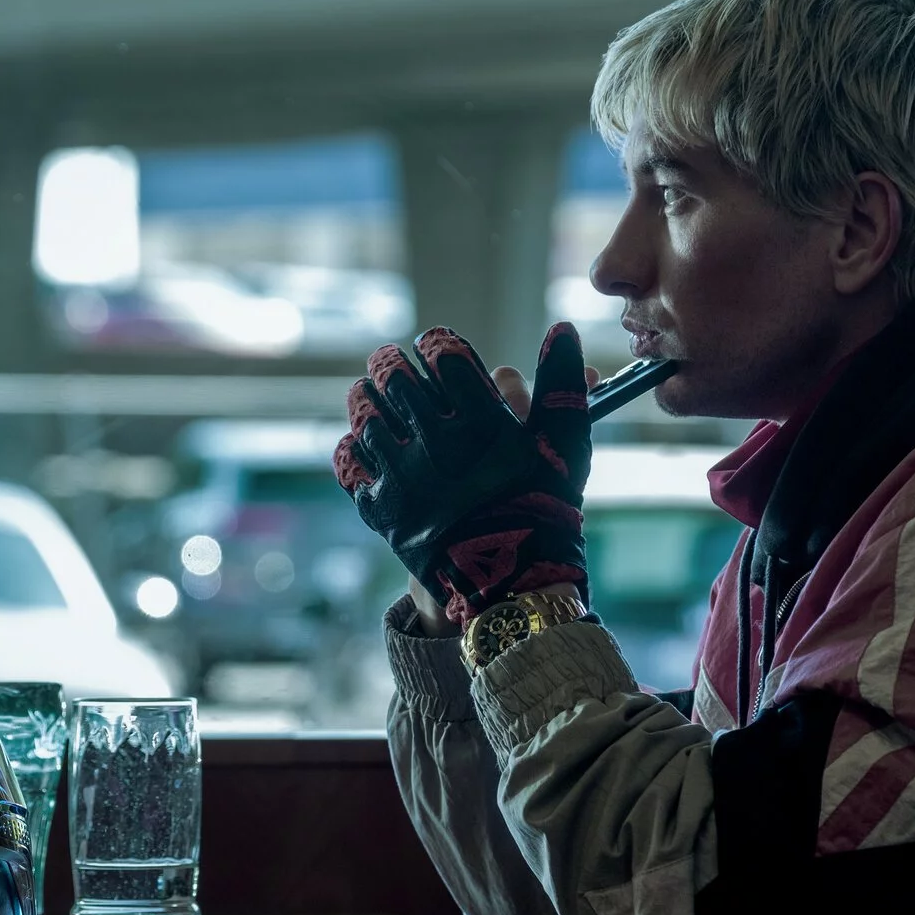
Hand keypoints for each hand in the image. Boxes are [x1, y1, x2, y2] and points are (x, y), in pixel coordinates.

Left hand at [333, 324, 594, 627]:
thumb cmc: (544, 507)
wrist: (512, 585)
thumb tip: (562, 329)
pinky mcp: (381, 508)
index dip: (437, 345)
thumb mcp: (564, 445)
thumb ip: (563, 385)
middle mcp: (436, 440)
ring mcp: (404, 475)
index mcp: (480, 419)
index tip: (436, 348)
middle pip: (395, 377)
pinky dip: (353, 447)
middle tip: (390, 361)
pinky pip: (351, 464)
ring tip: (368, 392)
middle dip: (391, 363)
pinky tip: (362, 442)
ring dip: (365, 397)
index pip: (443, 356)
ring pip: (366, 415)